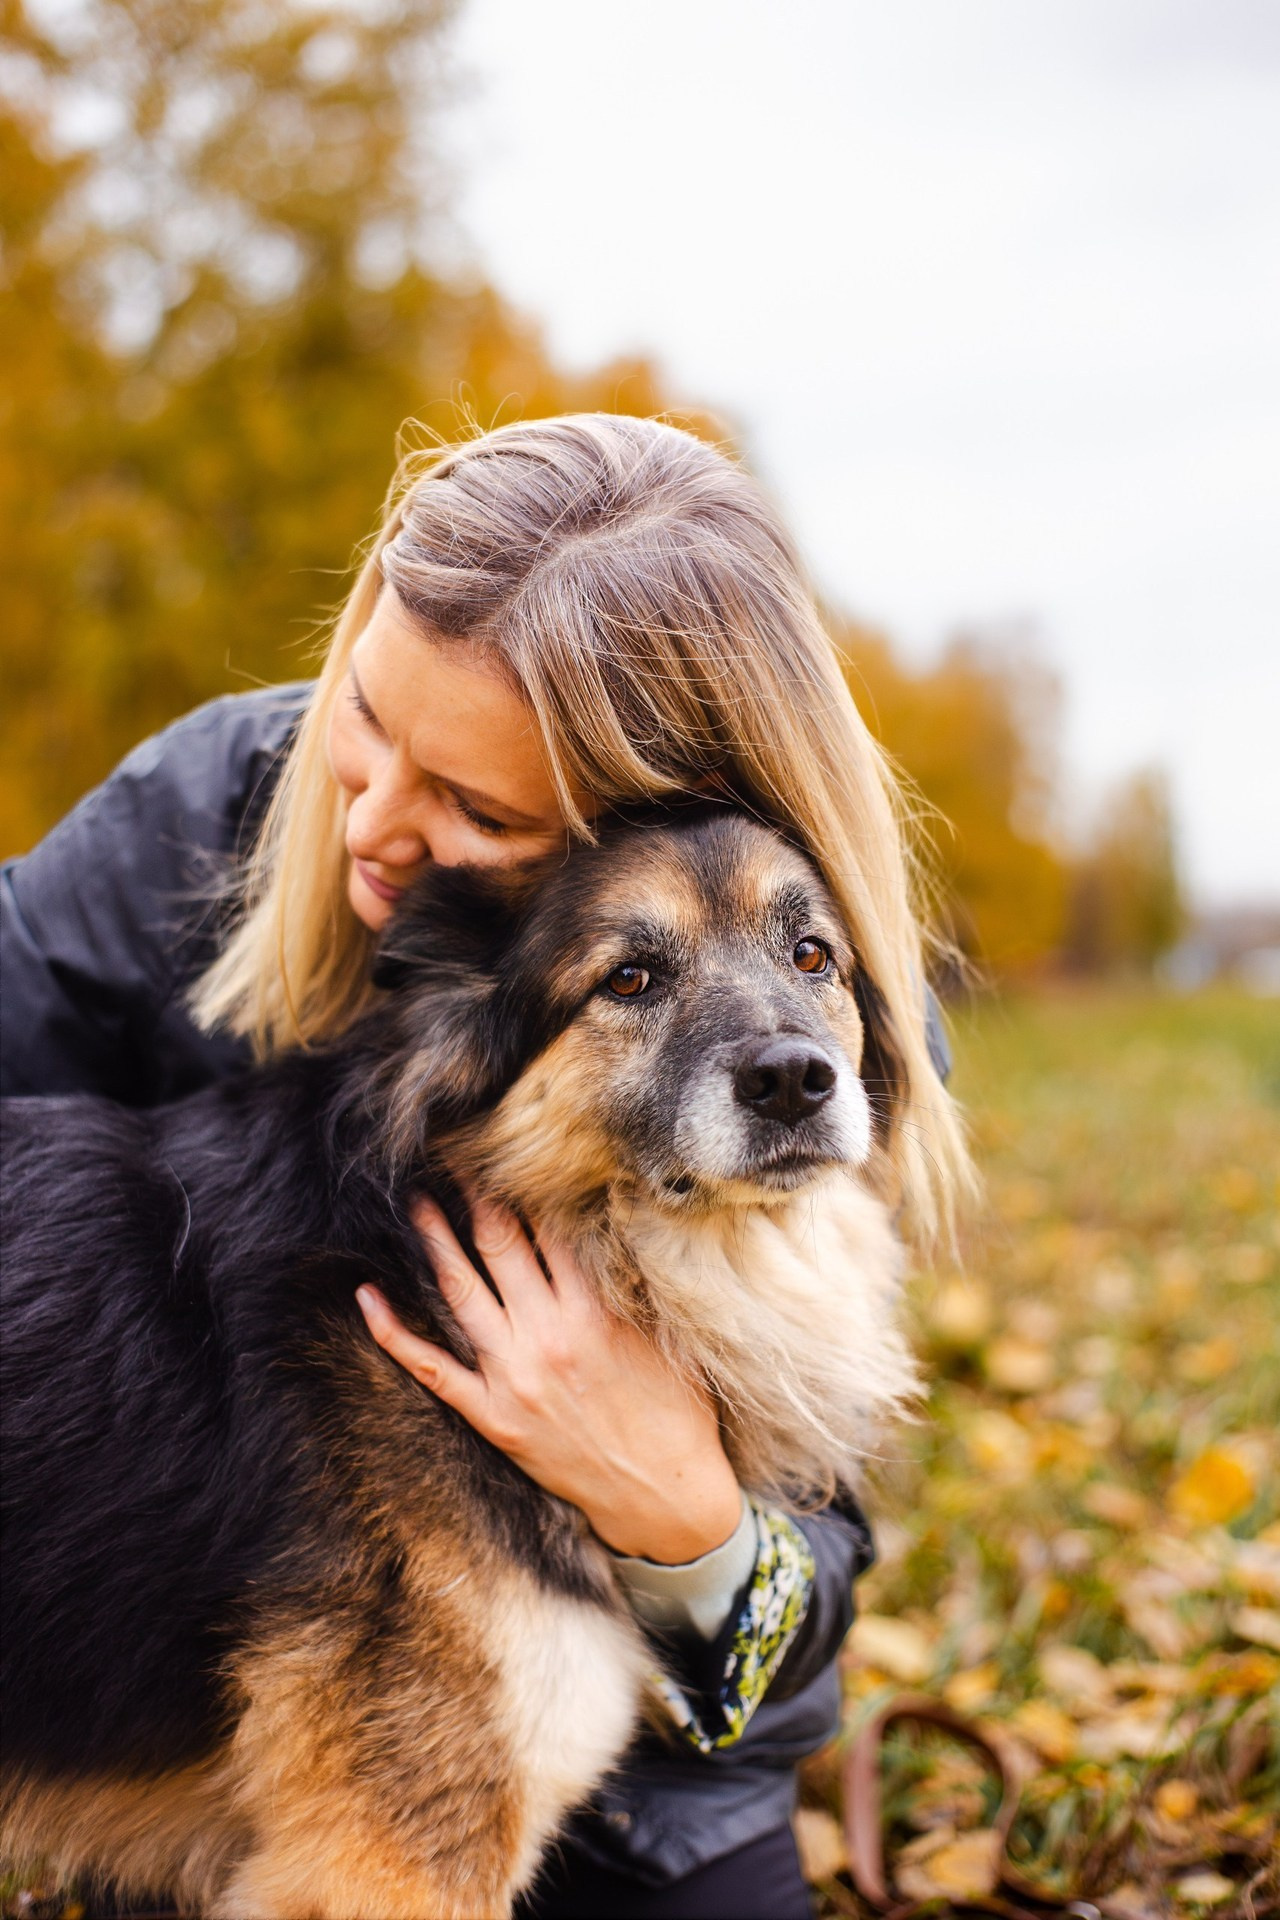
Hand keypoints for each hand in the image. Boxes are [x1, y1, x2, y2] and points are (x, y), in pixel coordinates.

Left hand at [356, 1194, 741, 1564]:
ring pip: (460, 1292)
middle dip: (475, 1197)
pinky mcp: (494, 1416)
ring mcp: (515, 1377)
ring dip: (434, 1242)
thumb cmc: (679, 1412)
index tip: (508, 1153)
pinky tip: (367, 1298)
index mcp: (596, 1310)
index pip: (551, 1228)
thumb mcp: (668, 1334)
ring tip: (414, 1202)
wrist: (666, 1497)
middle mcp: (550, 1335)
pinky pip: (431, 1369)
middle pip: (500, 1246)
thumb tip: (609, 1223)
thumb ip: (632, 1282)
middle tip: (454, 1160)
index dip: (527, 1185)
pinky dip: (394, 1334)